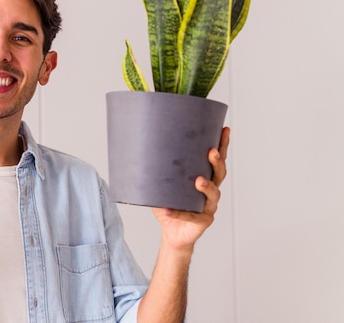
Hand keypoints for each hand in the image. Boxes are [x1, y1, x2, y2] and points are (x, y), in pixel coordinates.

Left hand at [152, 127, 229, 251]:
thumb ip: (157, 170)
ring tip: (198, 181)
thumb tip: (138, 148)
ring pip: (213, 194)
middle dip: (217, 162)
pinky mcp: (203, 221)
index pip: (216, 159)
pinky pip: (191, 216)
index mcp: (205, 177)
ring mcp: (209, 206)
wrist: (172, 232)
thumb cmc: (170, 204)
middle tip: (212, 152)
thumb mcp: (163, 184)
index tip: (224, 129)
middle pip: (219, 174)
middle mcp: (211, 191)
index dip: (222, 145)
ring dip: (206, 186)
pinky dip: (178, 212)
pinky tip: (167, 209)